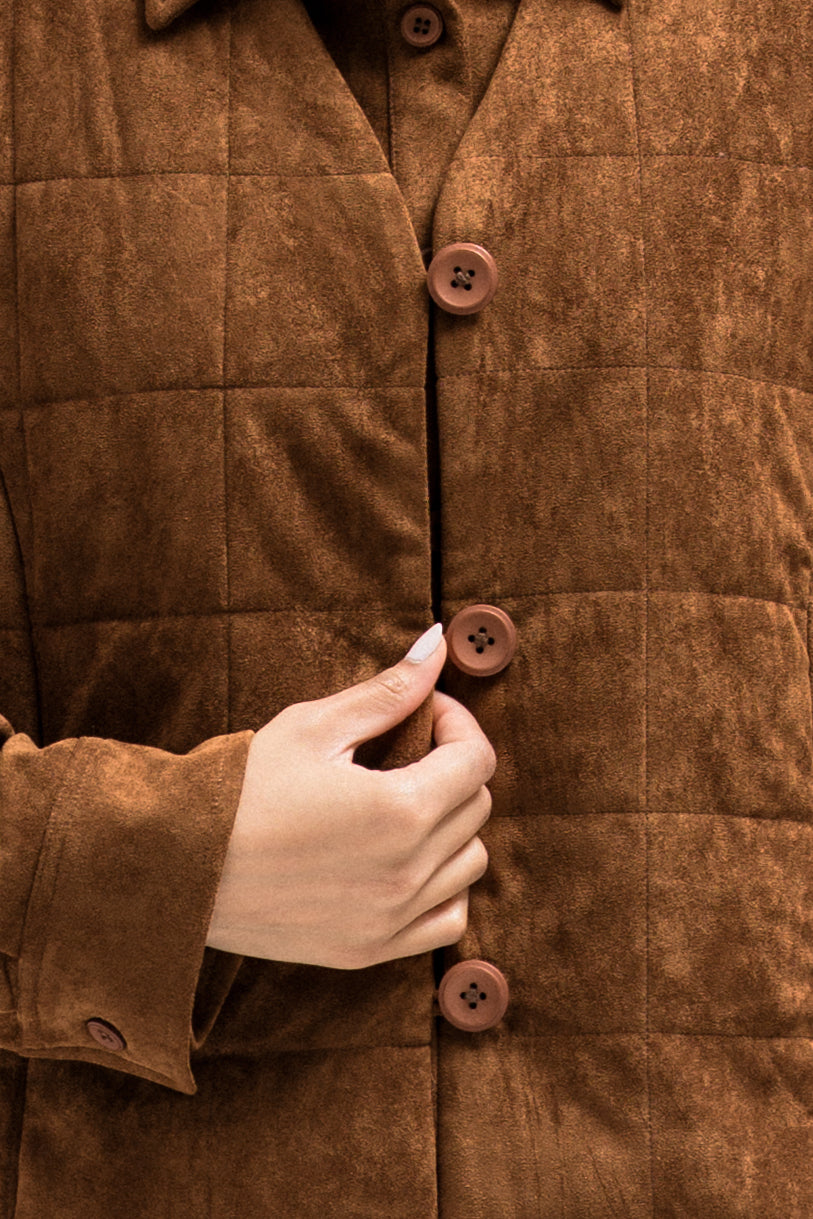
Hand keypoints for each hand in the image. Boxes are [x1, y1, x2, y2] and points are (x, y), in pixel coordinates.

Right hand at [205, 624, 495, 968]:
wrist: (175, 863)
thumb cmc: (240, 788)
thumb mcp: (314, 726)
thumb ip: (387, 691)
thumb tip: (438, 643)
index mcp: (400, 810)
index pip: (477, 760)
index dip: (457, 723)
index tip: (425, 712)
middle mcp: (407, 871)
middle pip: (476, 808)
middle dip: (454, 766)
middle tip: (407, 749)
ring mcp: (390, 918)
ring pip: (469, 864)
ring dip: (452, 827)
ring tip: (404, 803)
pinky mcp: (369, 949)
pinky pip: (447, 921)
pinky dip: (444, 888)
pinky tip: (408, 862)